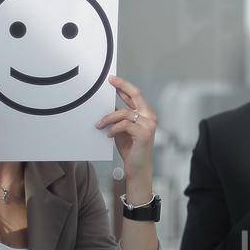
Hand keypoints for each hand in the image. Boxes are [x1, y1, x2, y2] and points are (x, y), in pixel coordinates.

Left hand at [96, 77, 157, 201]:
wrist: (137, 169)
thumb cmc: (131, 149)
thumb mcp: (122, 130)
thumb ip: (119, 118)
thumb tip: (108, 105)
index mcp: (146, 114)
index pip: (135, 95)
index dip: (124, 86)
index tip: (112, 80)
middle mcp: (150, 117)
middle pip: (136, 95)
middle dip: (122, 86)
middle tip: (110, 82)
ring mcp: (149, 125)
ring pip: (124, 113)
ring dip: (108, 118)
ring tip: (99, 125)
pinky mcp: (144, 134)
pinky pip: (124, 125)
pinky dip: (114, 129)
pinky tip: (109, 135)